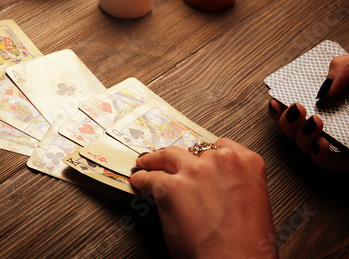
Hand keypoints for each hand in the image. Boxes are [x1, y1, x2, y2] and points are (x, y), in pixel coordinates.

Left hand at [130, 138, 275, 258]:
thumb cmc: (246, 246)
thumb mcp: (252, 203)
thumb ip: (234, 184)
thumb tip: (214, 185)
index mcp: (247, 163)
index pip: (220, 145)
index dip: (204, 154)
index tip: (197, 157)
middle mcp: (221, 161)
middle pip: (193, 151)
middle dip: (181, 159)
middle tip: (170, 163)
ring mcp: (195, 171)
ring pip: (167, 156)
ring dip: (155, 160)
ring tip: (146, 163)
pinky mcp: (170, 186)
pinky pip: (149, 178)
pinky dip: (141, 180)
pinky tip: (139, 181)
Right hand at [268, 54, 348, 171]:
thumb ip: (342, 68)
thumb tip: (322, 90)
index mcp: (328, 101)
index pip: (294, 107)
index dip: (279, 107)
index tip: (276, 101)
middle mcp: (329, 122)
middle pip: (292, 128)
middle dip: (286, 121)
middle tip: (295, 110)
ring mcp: (337, 141)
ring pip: (303, 146)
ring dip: (299, 137)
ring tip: (313, 123)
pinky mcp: (348, 158)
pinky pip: (325, 164)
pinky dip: (318, 156)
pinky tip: (321, 144)